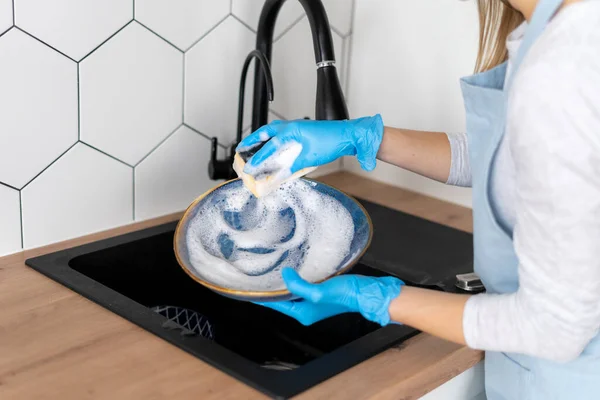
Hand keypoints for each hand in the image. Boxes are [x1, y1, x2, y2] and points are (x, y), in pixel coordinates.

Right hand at [236, 115, 383, 175]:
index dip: (258, 158)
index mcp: (292, 130)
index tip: (248, 167)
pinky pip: (283, 134)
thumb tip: (278, 177)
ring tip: (252, 145)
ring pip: (274, 131)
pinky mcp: (303, 131)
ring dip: (262, 138)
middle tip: (241, 148)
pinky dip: (274, 139)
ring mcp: (297, 127)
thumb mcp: (309, 158)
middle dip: (252, 140)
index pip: (270, 146)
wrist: (349, 136)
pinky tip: (272, 147)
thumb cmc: (332, 142)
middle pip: (266, 132)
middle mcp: (292, 126)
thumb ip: (292, 167)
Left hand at [256, 267, 403, 325]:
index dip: (262, 297)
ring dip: (283, 284)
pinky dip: (294, 281)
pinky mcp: (319, 294)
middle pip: (282, 300)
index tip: (249, 290)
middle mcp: (305, 310)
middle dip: (271, 290)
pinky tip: (291, 271)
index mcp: (302, 313)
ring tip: (270, 273)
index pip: (276, 305)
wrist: (364, 292)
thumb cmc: (344, 294)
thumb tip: (284, 276)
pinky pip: (301, 288)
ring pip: (291, 293)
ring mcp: (313, 303)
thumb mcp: (318, 291)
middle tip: (257, 277)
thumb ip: (298, 286)